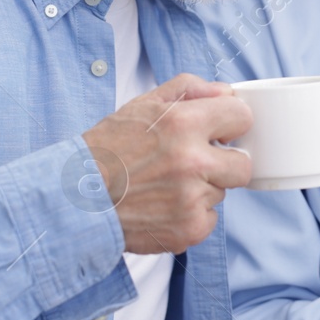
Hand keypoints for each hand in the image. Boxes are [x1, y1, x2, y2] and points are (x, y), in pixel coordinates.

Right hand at [81, 73, 252, 254]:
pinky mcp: (188, 230)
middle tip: (196, 163)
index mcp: (183, 124)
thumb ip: (188, 89)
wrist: (77, 198)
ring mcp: (192, 200)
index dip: (230, 123)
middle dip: (225, 162)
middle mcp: (192, 162)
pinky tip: (164, 206)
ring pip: (221, 191)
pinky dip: (192, 214)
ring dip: (202, 188)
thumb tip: (225, 92)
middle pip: (243, 164)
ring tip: (166, 185)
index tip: (221, 130)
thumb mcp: (142, 104)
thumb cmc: (108, 150)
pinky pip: (210, 218)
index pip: (242, 117)